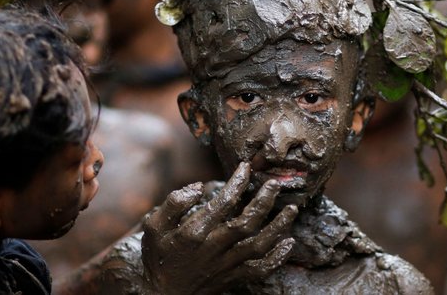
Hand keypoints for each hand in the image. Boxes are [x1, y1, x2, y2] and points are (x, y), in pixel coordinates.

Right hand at [141, 162, 296, 294]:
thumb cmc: (159, 257)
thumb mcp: (154, 226)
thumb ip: (173, 203)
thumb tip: (197, 187)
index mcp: (194, 232)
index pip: (222, 202)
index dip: (237, 182)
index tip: (246, 167)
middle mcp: (213, 249)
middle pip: (246, 223)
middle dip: (264, 201)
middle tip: (274, 184)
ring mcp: (225, 265)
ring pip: (258, 246)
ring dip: (278, 227)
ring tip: (292, 209)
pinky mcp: (232, 278)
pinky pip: (259, 271)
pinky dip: (277, 258)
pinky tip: (289, 243)